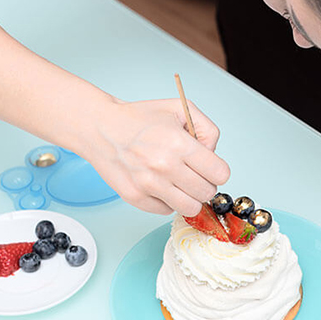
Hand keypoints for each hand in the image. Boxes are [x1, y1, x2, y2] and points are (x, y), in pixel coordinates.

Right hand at [81, 97, 229, 215]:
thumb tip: (213, 156)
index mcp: (179, 143)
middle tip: (193, 174)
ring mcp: (149, 185)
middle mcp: (164, 166)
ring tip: (180, 183)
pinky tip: (159, 185)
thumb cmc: (139, 119)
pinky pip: (167, 211)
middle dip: (205, 183)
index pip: (219, 174)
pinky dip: (167, 201)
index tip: (210, 168)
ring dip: (189, 197)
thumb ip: (207, 130)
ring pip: (190, 208)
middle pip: (207, 193)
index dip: (218, 170)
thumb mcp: (180, 109)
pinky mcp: (136, 198)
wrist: (101, 127)